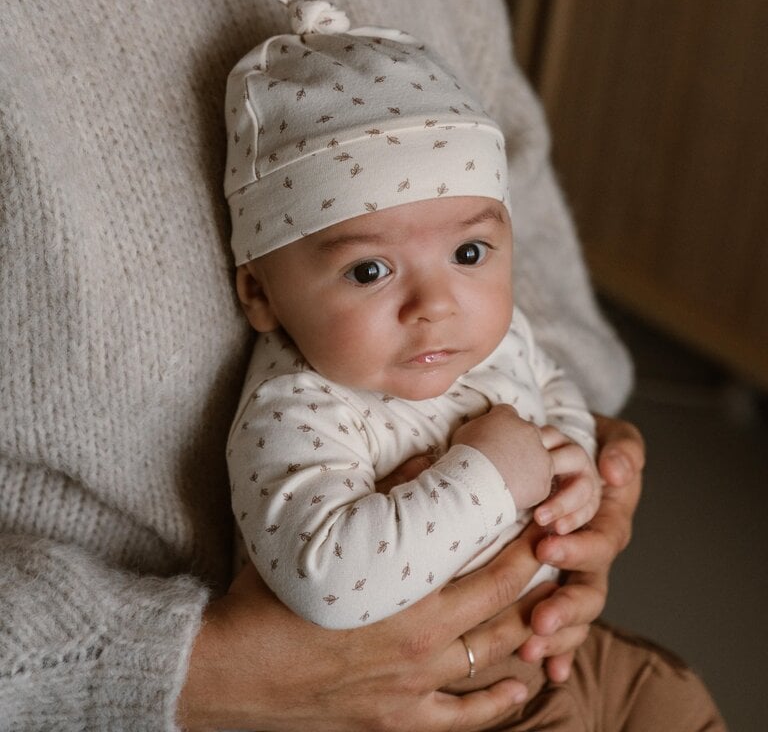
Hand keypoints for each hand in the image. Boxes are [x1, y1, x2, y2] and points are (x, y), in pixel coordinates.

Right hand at [177, 525, 552, 731]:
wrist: (232, 668)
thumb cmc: (273, 596)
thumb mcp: (328, 537)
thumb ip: (386, 497)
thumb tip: (428, 459)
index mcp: (410, 598)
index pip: (493, 571)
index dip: (526, 547)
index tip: (543, 524)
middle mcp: (423, 646)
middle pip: (503, 612)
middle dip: (535, 583)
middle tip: (557, 559)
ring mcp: (412, 689)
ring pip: (492, 662)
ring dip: (526, 636)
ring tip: (550, 613)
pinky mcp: (396, 720)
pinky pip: (463, 718)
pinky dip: (497, 704)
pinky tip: (520, 687)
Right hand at [451, 404, 552, 509]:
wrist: (475, 483)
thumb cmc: (464, 456)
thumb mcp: (465, 431)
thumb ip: (481, 425)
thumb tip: (483, 430)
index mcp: (507, 417)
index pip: (509, 412)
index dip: (502, 423)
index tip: (496, 434)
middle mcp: (529, 432)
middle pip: (531, 431)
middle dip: (524, 440)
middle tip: (510, 455)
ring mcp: (541, 456)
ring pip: (544, 457)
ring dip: (534, 463)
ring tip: (519, 476)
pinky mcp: (544, 481)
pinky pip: (541, 482)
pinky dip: (531, 487)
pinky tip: (516, 493)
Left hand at [518, 415, 644, 681]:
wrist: (568, 450)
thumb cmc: (587, 444)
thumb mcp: (613, 437)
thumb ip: (623, 449)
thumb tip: (615, 471)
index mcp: (607, 519)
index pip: (601, 540)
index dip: (577, 546)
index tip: (546, 544)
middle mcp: (593, 552)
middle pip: (590, 588)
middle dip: (565, 606)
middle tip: (539, 619)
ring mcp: (577, 572)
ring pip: (575, 612)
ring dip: (557, 634)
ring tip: (530, 647)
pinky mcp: (555, 583)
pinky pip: (563, 623)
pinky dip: (557, 649)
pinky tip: (546, 670)